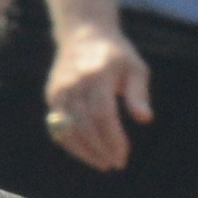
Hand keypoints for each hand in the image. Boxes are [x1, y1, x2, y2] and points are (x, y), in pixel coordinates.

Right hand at [41, 19, 150, 172]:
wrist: (83, 33)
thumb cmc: (116, 54)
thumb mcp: (135, 67)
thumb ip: (138, 93)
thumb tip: (145, 119)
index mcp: (98, 74)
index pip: (103, 114)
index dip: (113, 138)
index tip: (124, 155)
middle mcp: (75, 82)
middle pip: (84, 125)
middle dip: (101, 149)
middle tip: (116, 164)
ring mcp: (60, 89)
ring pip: (68, 129)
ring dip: (85, 152)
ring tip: (103, 163)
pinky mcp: (52, 95)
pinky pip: (58, 126)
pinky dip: (71, 144)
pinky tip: (87, 153)